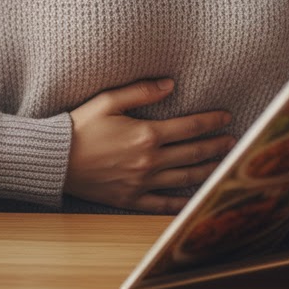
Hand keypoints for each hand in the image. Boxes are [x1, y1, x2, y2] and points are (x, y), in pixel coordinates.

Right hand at [65, 78, 234, 211]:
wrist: (54, 160)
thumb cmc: (80, 126)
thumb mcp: (109, 100)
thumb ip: (142, 91)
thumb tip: (171, 84)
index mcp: (146, 134)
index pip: (189, 127)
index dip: (211, 121)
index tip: (227, 117)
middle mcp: (148, 161)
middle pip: (192, 153)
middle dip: (216, 146)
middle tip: (233, 141)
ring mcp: (141, 183)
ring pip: (183, 178)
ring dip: (206, 171)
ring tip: (223, 165)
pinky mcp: (130, 199)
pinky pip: (161, 204)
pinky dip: (180, 203)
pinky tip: (194, 199)